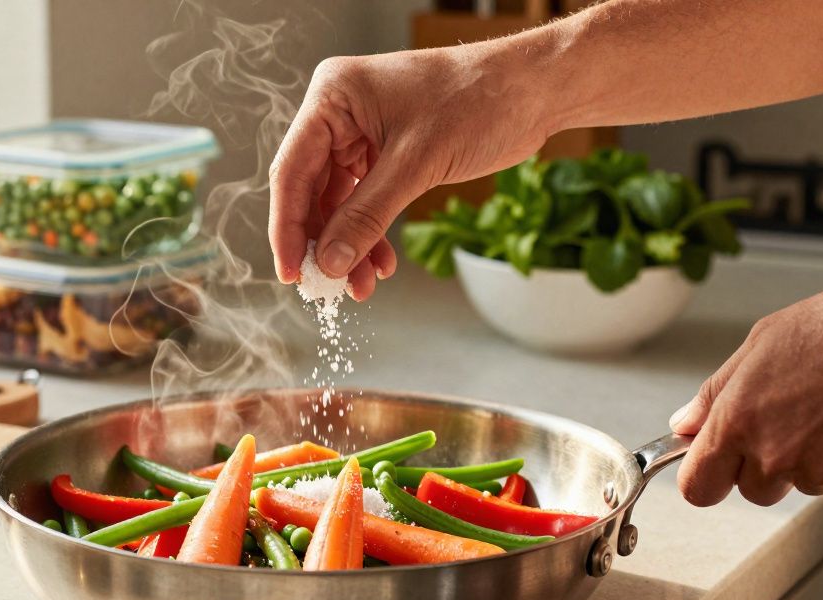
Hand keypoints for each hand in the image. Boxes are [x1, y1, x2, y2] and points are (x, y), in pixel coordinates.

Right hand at [268, 43, 551, 299]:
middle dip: (323, 242)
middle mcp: (339, 114)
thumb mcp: (416, 164)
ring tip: (361, 286)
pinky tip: (381, 263)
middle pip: (310, 191)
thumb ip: (367, 216)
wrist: (534, 90)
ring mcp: (361, 133)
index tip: (291, 273)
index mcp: (333, 97)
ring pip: (339, 203)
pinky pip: (365, 201)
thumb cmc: (479, 100)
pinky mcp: (385, 152)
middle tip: (326, 288)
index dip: (288, 228)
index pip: (292, 171)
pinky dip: (371, 234)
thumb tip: (330, 263)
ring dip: (349, 246)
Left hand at [670, 275, 822, 505]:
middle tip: (790, 419)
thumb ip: (716, 392)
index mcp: (738, 420)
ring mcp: (821, 471)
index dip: (704, 477)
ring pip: (801, 483)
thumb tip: (685, 422)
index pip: (697, 486)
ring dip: (811, 458)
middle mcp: (774, 454)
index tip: (710, 465)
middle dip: (763, 465)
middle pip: (752, 489)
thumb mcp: (765, 341)